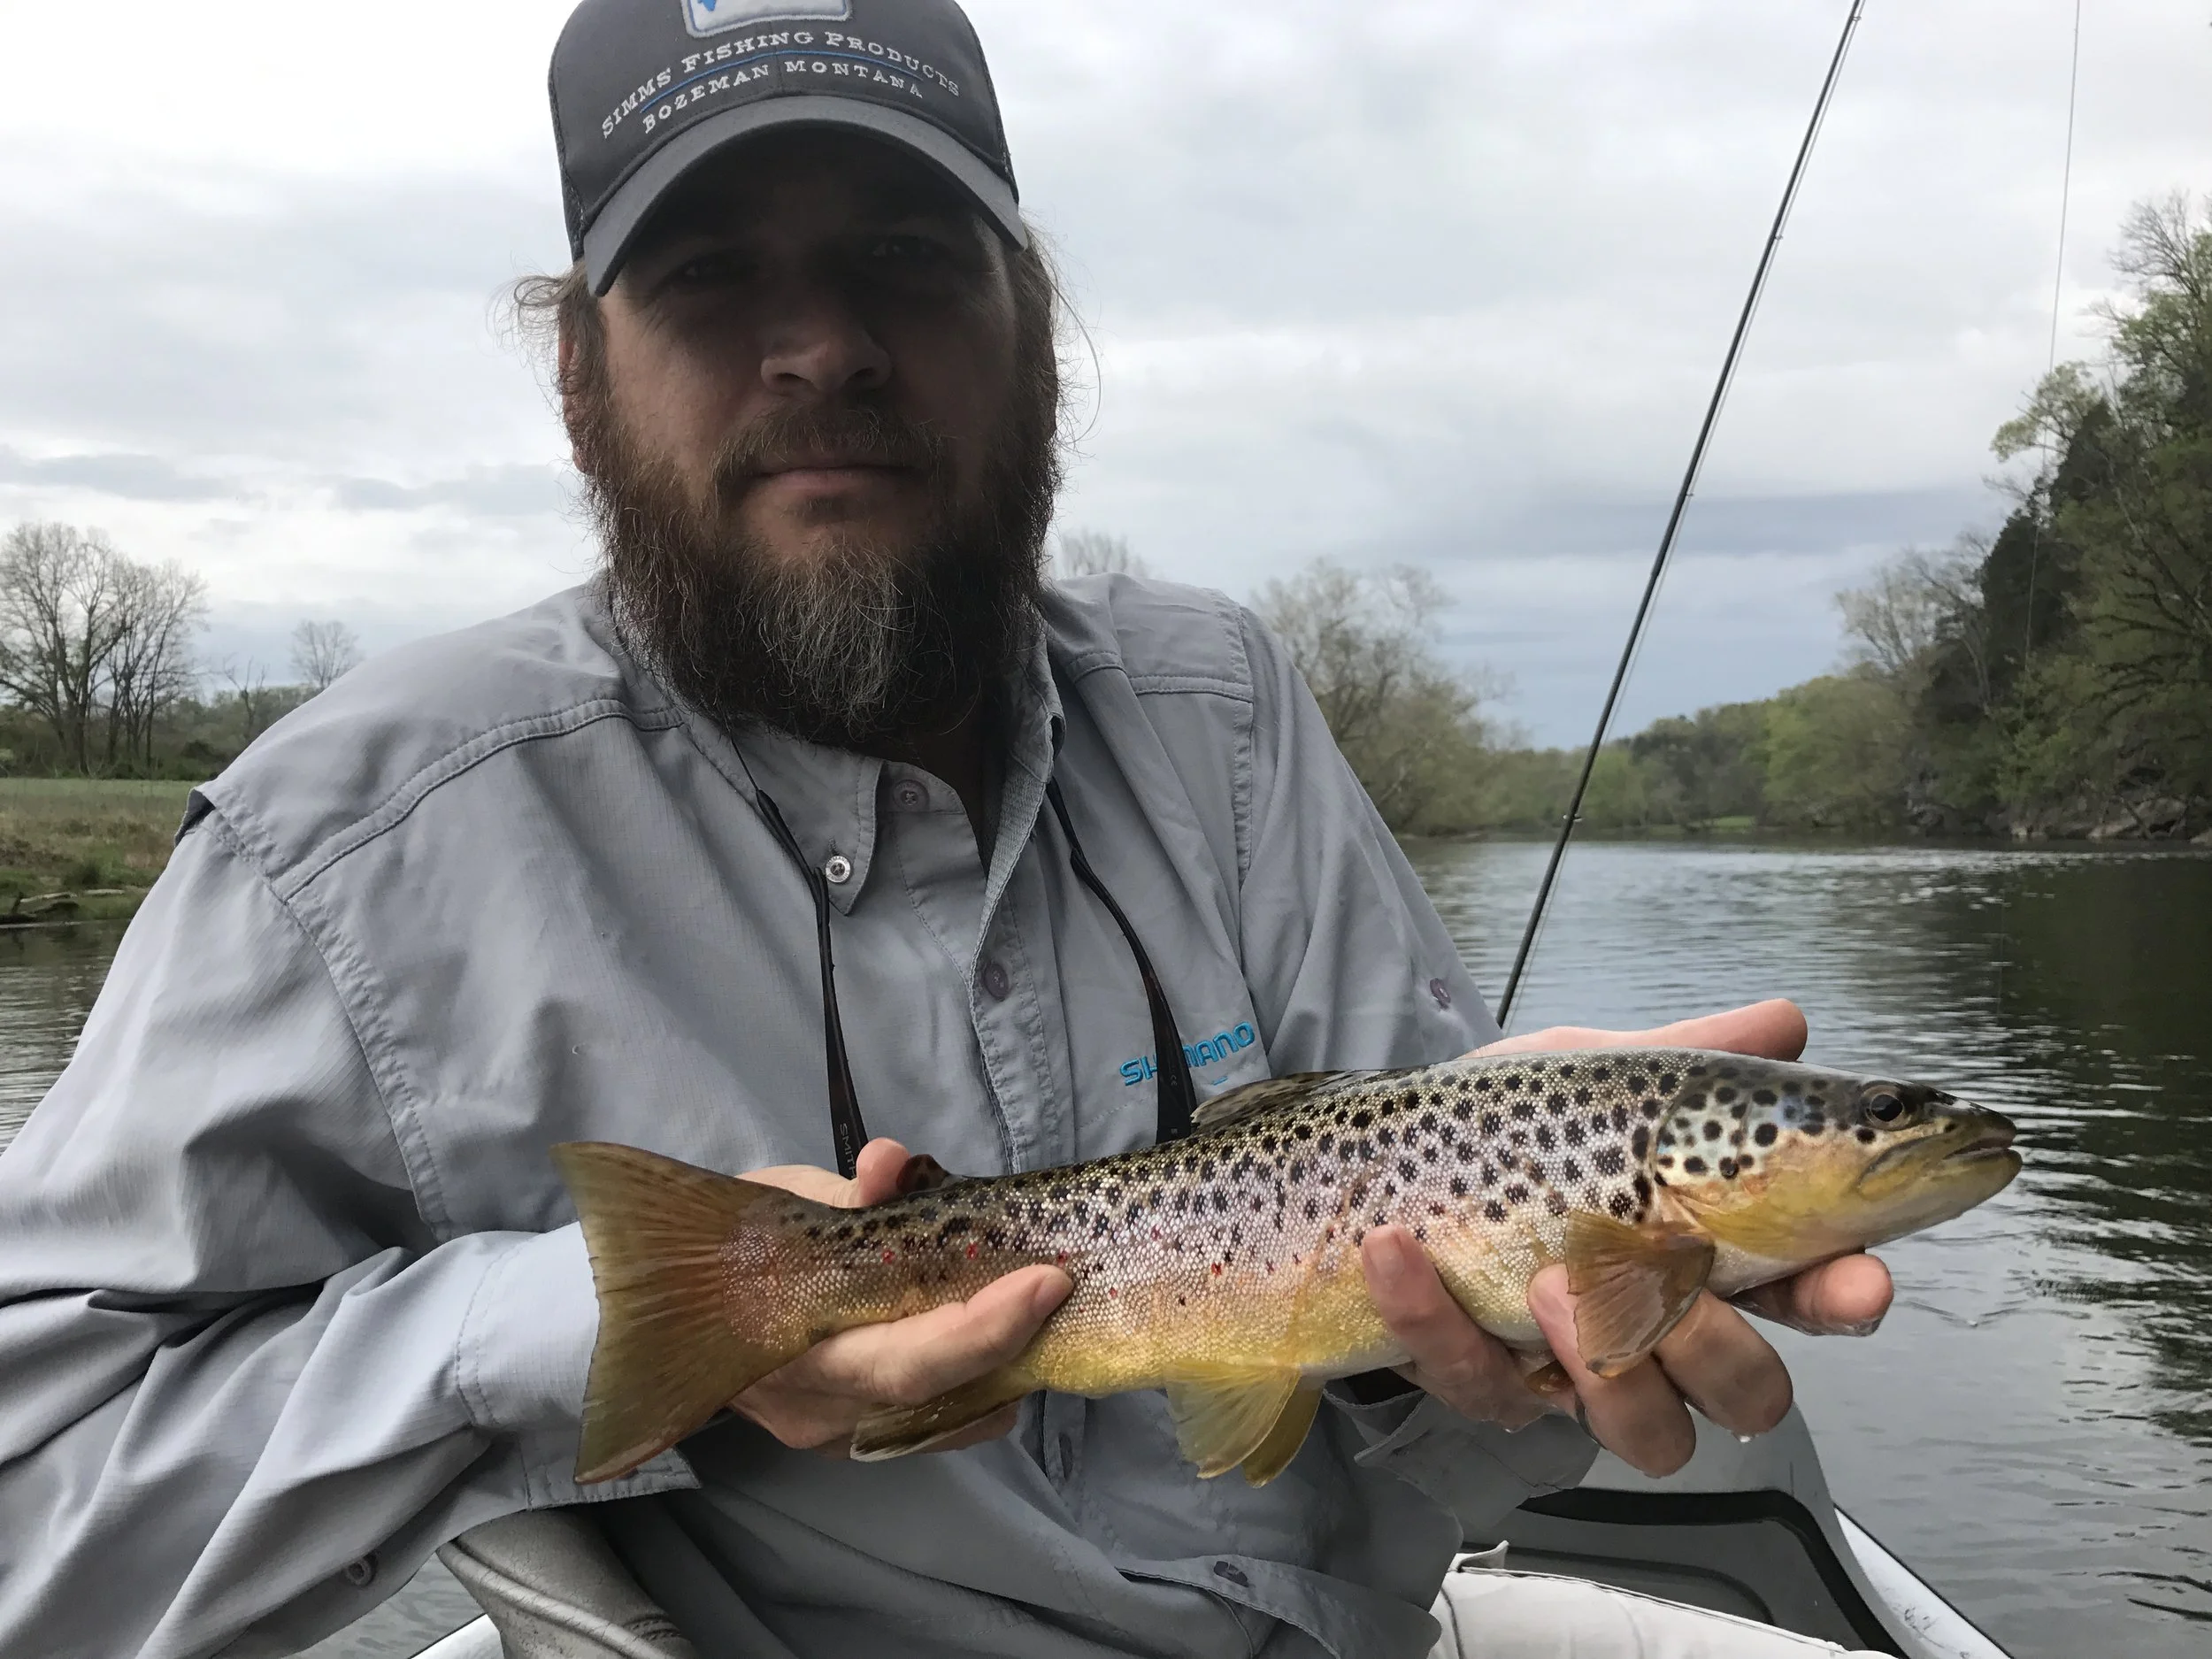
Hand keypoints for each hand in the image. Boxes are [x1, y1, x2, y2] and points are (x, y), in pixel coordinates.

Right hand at [733, 1138, 1069, 1455]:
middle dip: (1014, 1342)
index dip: (984, 1326)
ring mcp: (842, 1436)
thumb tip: (893, 1163)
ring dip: (1007, 1366)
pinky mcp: (862, 1439)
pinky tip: (1003, 1340)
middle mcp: (822, 1411)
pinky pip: (942, 1424)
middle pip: (941, 1397)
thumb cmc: (741, 1248)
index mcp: (798, 1350)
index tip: (1045, 1281)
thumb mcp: (787, 1202)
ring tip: (1039, 1307)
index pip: (908, 1361)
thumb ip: (850, 1194)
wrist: (686, 1309)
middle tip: (1062, 1284)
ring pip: (952, 1419)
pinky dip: (983, 1384)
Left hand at [1361, 999, 1894, 1474]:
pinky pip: (1479, 1389)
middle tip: (1663, 1275)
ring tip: (1548, 1280)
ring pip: (1647, 1431)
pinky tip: (1397, 1251)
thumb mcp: (1596, 1076)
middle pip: (1746, 1392)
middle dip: (1716, 1348)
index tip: (1854, 1280)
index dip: (1842, 1296)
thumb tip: (1784, 1022)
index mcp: (1710, 1253)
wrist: (1381, 1158)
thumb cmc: (1511, 1128)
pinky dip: (1435, 1320)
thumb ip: (1689, 1054)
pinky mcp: (1486, 1384)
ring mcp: (1578, 1371)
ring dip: (1604, 1360)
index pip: (1811, 1294)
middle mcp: (1660, 1330)